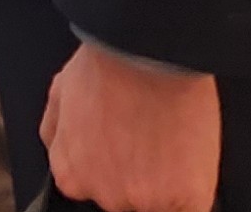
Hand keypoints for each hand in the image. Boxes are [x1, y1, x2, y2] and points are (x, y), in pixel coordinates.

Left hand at [41, 41, 220, 211]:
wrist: (147, 53)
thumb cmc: (108, 65)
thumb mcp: (60, 94)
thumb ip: (57, 134)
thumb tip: (60, 151)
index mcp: (71, 174)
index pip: (94, 189)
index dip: (114, 167)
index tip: (127, 151)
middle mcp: (103, 194)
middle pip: (125, 199)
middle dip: (138, 175)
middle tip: (148, 139)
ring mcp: (143, 200)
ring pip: (158, 204)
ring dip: (166, 183)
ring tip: (169, 142)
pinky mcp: (184, 200)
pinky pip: (190, 209)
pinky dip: (193, 191)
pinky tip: (188, 162)